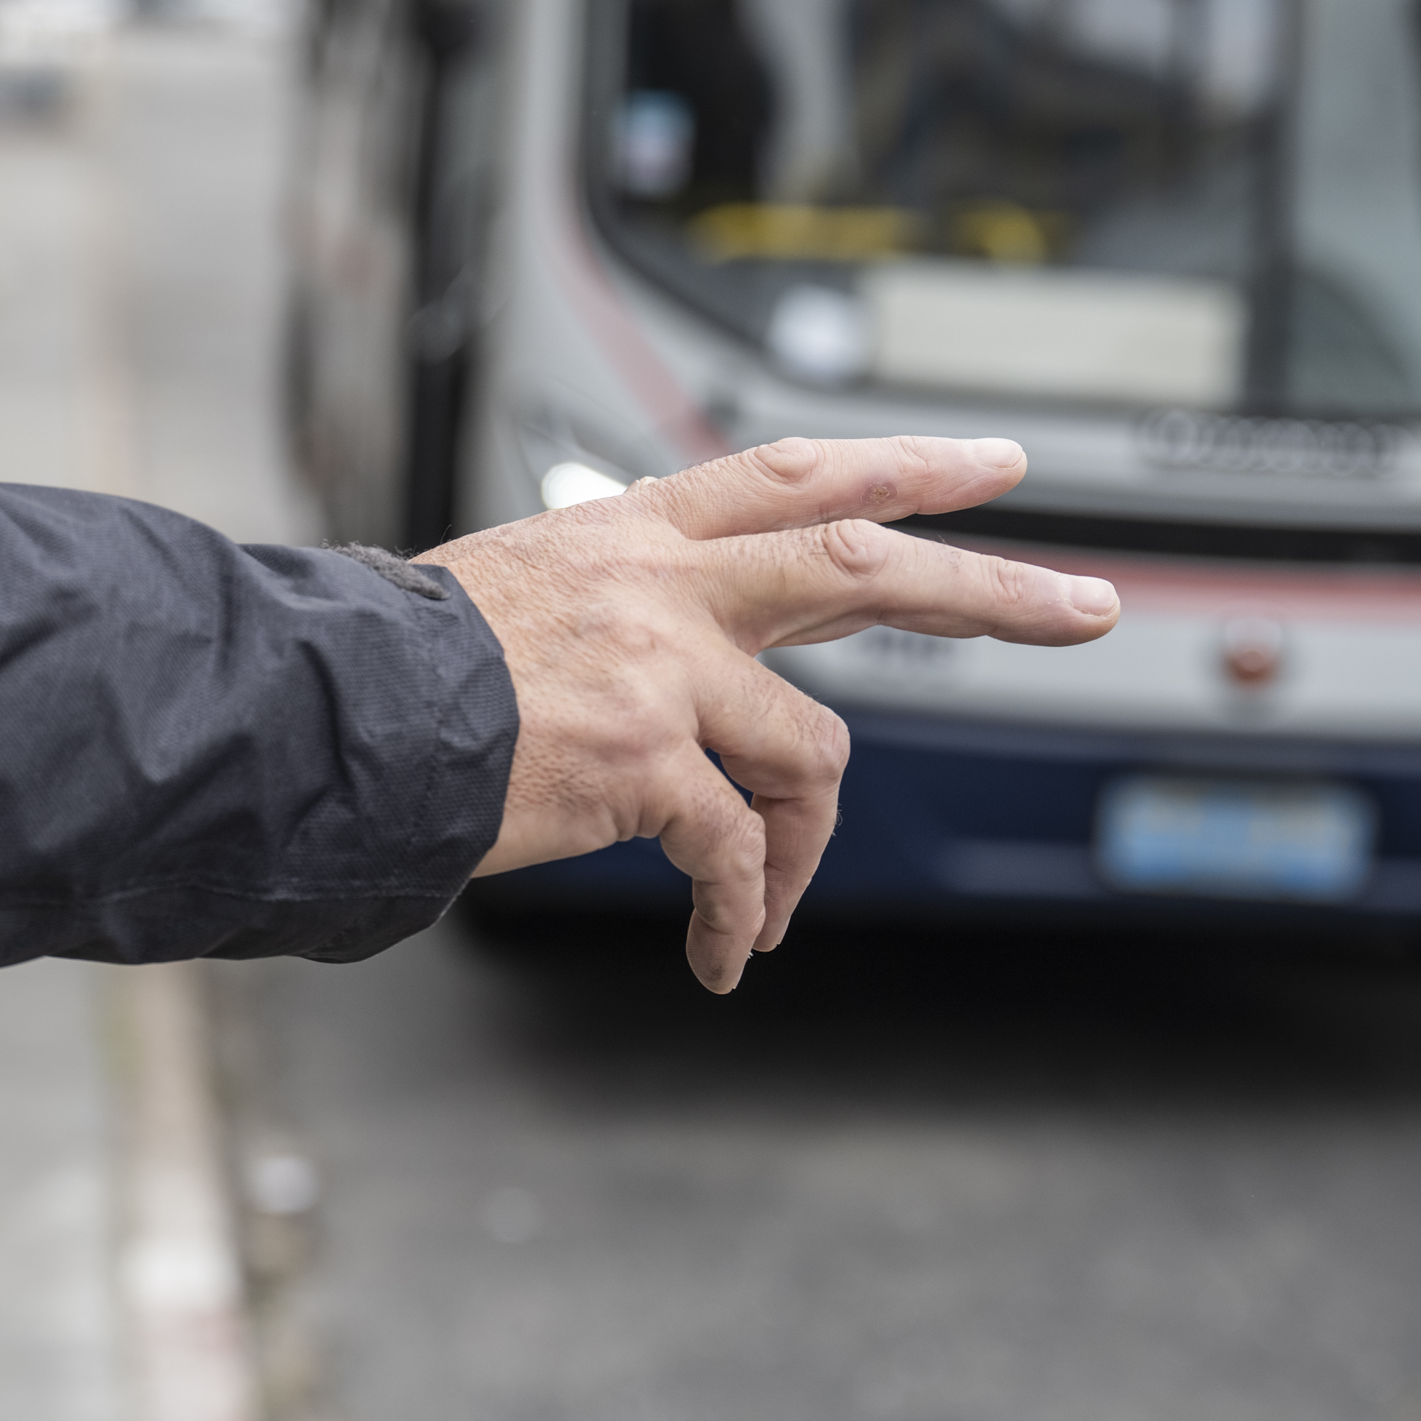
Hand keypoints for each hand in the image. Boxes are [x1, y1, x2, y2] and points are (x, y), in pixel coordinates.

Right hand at [416, 436, 1118, 993]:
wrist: (331, 720)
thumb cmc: (402, 671)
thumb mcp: (522, 587)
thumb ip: (623, 607)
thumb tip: (692, 659)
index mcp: (633, 532)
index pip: (793, 476)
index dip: (903, 468)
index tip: (994, 466)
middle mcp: (662, 583)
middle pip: (862, 564)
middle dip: (990, 591)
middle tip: (1090, 603)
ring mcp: (662, 667)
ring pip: (810, 751)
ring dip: (808, 844)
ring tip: (768, 906)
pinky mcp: (648, 760)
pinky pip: (738, 851)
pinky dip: (743, 913)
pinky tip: (722, 954)